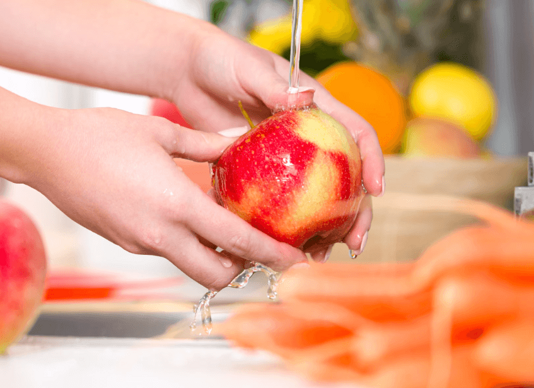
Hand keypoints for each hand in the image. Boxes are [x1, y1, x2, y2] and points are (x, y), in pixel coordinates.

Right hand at [28, 108, 307, 289]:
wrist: (45, 152)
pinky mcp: (126, 243)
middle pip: (215, 274)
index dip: (271, 254)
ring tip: (222, 224)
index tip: (295, 260)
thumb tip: (235, 142)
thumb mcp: (160, 131)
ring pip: (191, 266)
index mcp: (176, 204)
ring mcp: (140, 243)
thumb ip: (205, 144)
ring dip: (213, 255)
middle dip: (241, 268)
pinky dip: (186, 243)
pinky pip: (167, 252)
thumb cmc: (99, 136)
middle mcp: (160, 234)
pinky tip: (186, 214)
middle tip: (255, 245)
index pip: (237, 240)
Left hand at [171, 27, 383, 260]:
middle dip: (355, 212)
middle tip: (353, 242)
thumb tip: (306, 97)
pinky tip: (281, 247)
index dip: (372, 159)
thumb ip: (274, 86)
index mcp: (315, 107)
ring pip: (314, 197)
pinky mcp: (261, 171)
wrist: (189, 73)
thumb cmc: (221, 60)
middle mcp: (307, 136)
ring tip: (318, 255)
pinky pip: (276, 201)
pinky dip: (282, 225)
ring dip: (322, 228)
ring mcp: (286, 157)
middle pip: (343, 177)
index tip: (376, 189)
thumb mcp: (248, 69)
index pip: (355, 132)